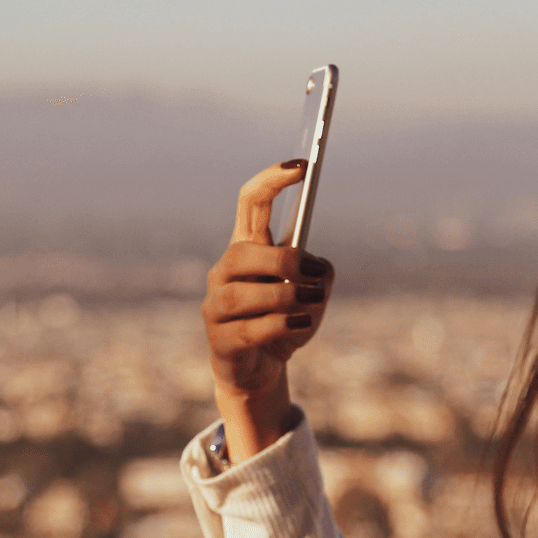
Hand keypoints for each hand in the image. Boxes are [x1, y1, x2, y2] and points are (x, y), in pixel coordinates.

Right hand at [201, 160, 334, 459]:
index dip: (273, 180)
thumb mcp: (315, 296)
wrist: (261, 372)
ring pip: (247, 291)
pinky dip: (282, 325)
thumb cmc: (287, 324)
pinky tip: (301, 325)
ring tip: (310, 304)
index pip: (251, 202)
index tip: (303, 165)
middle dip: (286, 262)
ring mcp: (216, 305)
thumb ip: (321, 276)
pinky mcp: (220, 340)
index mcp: (247, 249)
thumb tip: (315, 271)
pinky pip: (252, 327)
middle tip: (314, 280)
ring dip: (287, 296)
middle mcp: (225, 271)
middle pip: (247, 251)